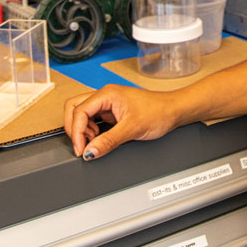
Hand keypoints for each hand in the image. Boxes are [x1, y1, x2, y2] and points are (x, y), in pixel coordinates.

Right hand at [63, 84, 182, 159]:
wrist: (173, 110)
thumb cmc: (158, 111)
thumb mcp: (132, 129)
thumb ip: (108, 141)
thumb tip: (90, 151)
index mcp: (107, 94)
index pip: (79, 111)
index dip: (76, 132)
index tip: (80, 149)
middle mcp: (105, 96)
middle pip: (74, 108)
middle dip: (74, 128)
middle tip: (81, 146)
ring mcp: (107, 104)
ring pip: (82, 113)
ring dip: (82, 129)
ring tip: (92, 142)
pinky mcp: (112, 112)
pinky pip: (92, 119)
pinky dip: (90, 130)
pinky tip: (98, 139)